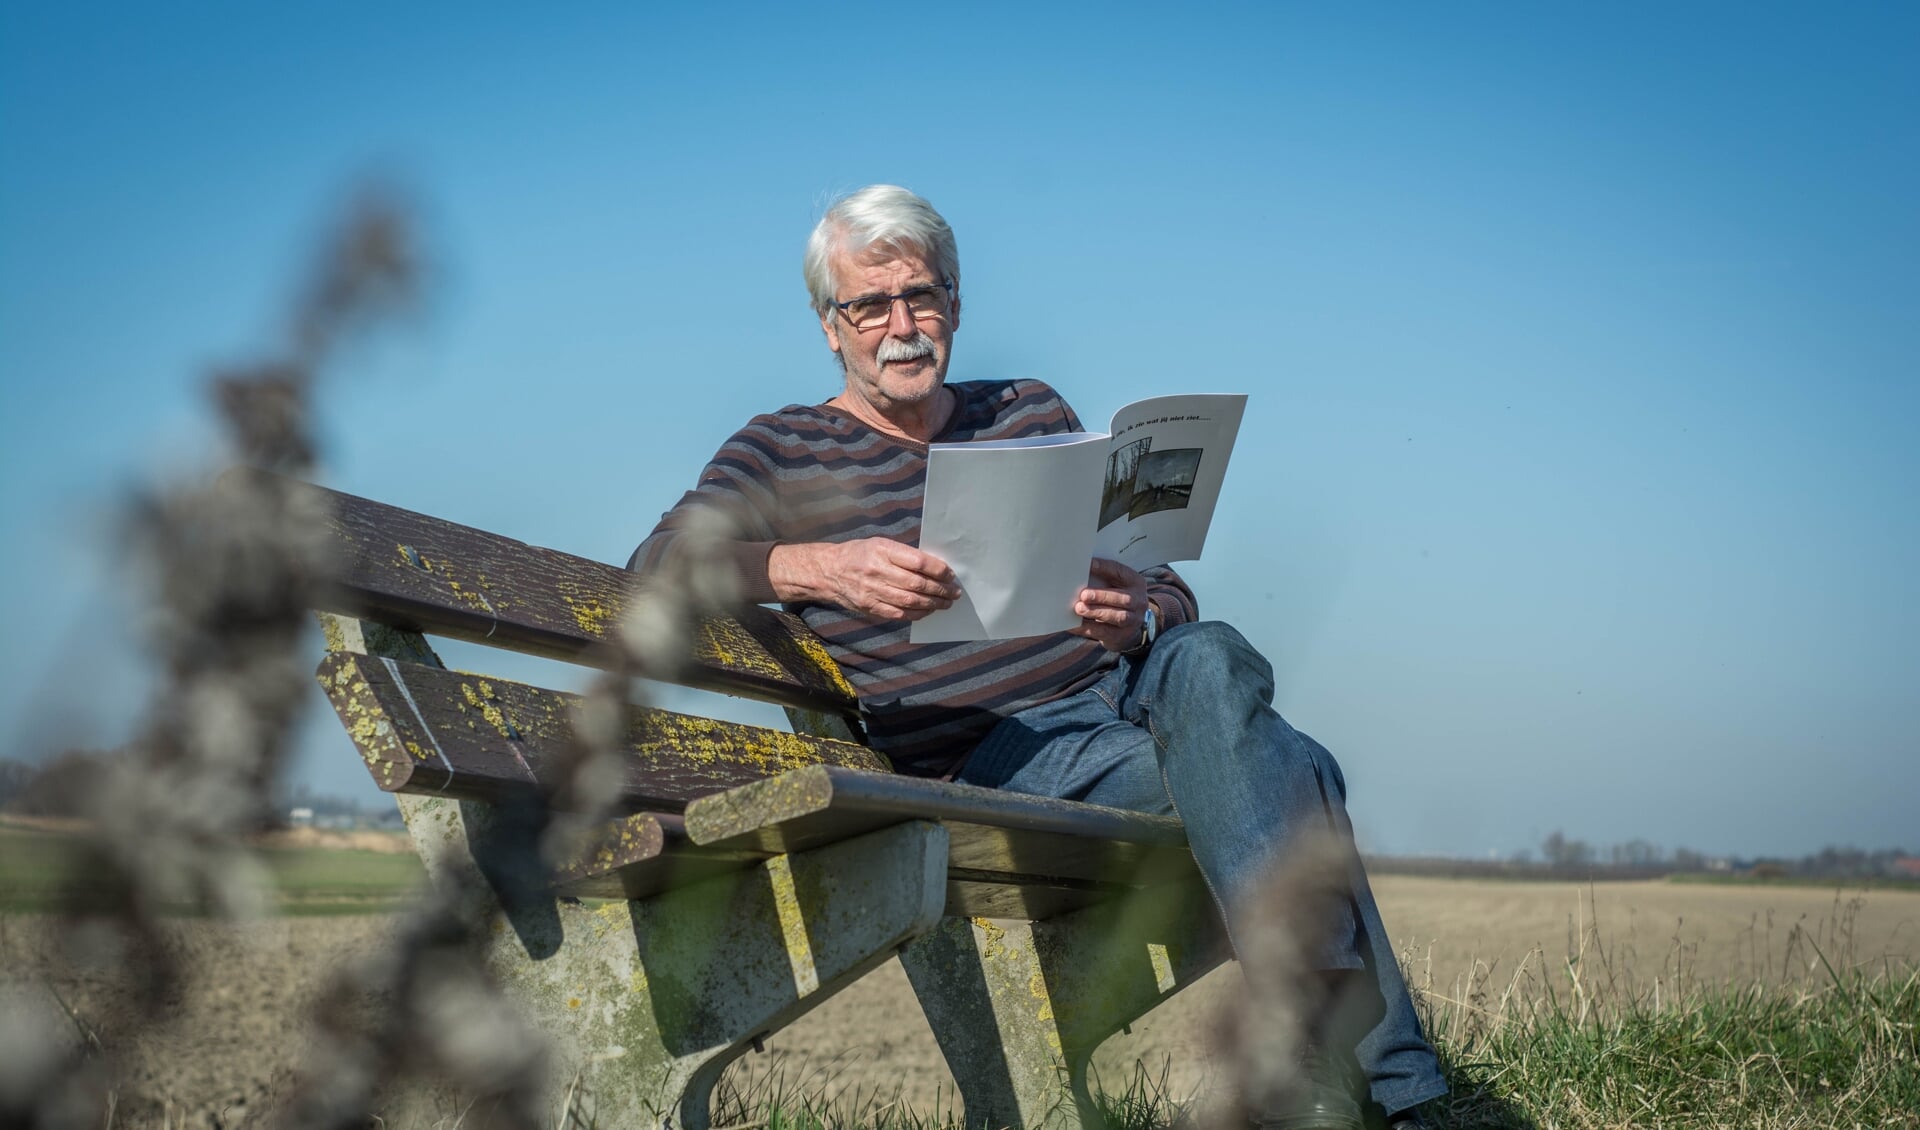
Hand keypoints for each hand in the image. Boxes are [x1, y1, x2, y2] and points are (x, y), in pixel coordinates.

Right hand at [770, 538, 960, 620]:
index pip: (918, 562)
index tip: (950, 574)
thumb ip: (904, 555)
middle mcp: (877, 570)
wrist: (828, 572)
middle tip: (954, 592)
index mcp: (882, 550)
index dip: (938, 570)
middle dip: (940, 590)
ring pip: (910, 602)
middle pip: (917, 584)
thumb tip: (934, 568)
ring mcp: (872, 591)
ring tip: (946, 603)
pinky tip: (927, 611)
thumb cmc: (858, 554)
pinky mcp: (870, 607)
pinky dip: (917, 614)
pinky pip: (899, 614)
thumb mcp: (879, 544)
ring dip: (933, 604)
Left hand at [1071, 558, 1150, 651]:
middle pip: (1123, 598)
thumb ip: (1104, 579)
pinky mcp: (1121, 636)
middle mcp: (1138, 602)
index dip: (1105, 568)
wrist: (1128, 627)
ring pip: (1117, 616)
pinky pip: (1104, 632)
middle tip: (1084, 595)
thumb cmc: (1116, 599)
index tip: (1089, 564)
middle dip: (1102, 596)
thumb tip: (1079, 571)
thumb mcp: (1117, 586)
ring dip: (1096, 612)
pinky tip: (1074, 625)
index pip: (1121, 573)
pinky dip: (1087, 628)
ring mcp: (1133, 621)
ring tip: (1079, 608)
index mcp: (1136, 583)